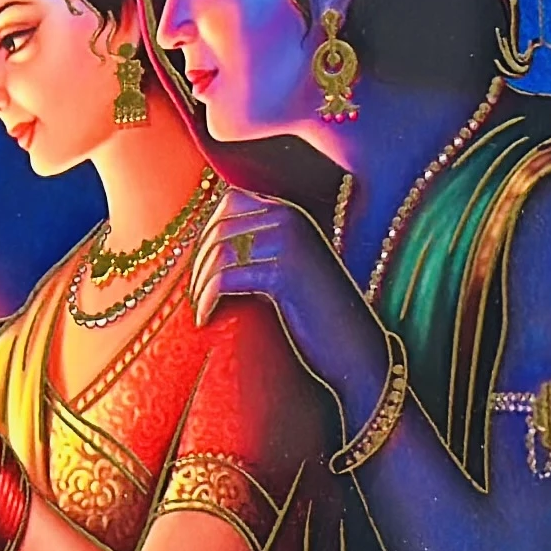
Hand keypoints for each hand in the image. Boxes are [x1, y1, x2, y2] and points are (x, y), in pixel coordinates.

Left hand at [189, 188, 387, 422]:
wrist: (355, 349)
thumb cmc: (315, 315)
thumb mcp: (286, 269)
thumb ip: (257, 246)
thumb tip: (204, 243)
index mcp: (293, 212)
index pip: (230, 201)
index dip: (207, 233)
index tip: (201, 267)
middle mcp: (291, 218)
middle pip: (219, 226)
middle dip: (199, 262)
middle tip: (195, 294)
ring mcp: (289, 244)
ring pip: (219, 251)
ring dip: (200, 283)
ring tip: (199, 308)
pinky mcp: (283, 275)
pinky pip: (225, 278)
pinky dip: (207, 299)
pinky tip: (205, 319)